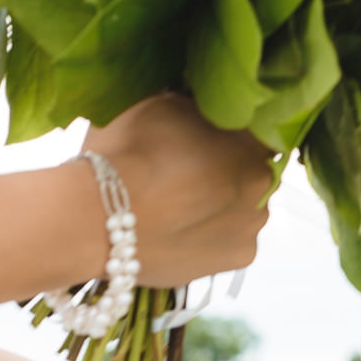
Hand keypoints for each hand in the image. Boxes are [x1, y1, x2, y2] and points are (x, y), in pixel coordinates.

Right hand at [84, 94, 273, 285]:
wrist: (98, 219)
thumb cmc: (123, 154)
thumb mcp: (158, 104)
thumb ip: (194, 107)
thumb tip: (200, 106)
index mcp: (249, 136)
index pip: (257, 128)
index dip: (230, 132)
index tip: (206, 137)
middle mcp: (262, 180)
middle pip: (253, 170)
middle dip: (229, 169)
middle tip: (188, 173)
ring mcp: (253, 222)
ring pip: (246, 207)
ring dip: (224, 204)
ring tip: (180, 206)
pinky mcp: (239, 256)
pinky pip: (234, 239)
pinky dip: (215, 235)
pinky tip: (183, 230)